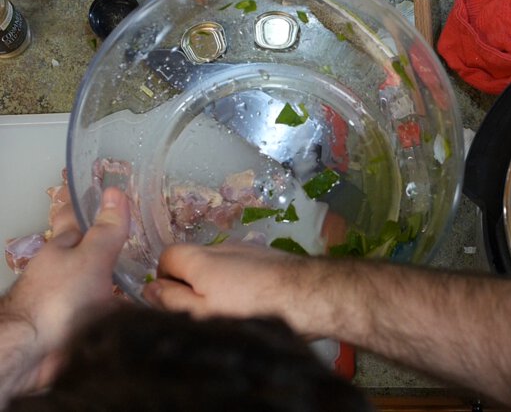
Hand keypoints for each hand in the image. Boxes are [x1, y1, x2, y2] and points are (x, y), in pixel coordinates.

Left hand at [0, 187, 129, 394]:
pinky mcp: (80, 326)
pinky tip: (143, 311)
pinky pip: (107, 312)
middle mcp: (63, 271)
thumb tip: (115, 191)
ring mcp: (71, 299)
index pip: (74, 218)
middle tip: (140, 238)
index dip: (87, 205)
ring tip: (151, 277)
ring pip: (100, 283)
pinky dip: (123, 310)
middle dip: (109, 246)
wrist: (35, 352)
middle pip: (88, 252)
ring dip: (121, 282)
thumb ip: (107, 230)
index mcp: (62, 248)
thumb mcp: (90, 257)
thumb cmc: (59, 297)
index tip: (104, 194)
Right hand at [144, 243, 330, 333]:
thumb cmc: (251, 308)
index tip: (177, 303)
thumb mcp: (202, 312)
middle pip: (195, 262)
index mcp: (201, 258)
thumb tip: (149, 288)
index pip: (166, 257)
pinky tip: (259, 306)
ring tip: (238, 313)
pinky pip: (246, 271)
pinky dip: (245, 285)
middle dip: (195, 286)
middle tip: (208, 314)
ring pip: (222, 267)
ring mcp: (250, 250)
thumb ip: (172, 300)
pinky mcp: (272, 259)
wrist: (311, 295)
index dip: (165, 281)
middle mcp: (224, 246)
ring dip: (222, 286)